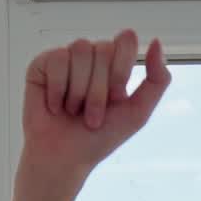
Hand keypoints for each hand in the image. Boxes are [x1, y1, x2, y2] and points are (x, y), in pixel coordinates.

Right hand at [21, 29, 170, 178]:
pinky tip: (55, 106)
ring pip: (81, 50)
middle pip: (103, 48)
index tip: (115, 100)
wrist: (64, 159)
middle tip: (92, 116)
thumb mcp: (138, 113)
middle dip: (99, 89)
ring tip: (73, 112)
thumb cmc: (97, 139)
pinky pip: (57, 59)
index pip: (125, 41)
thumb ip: (157, 80)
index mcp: (114, 64)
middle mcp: (91, 57)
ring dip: (79, 91)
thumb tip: (156, 42)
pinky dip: (58, 89)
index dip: (120, 72)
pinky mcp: (43, 64)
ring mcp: (67, 59)